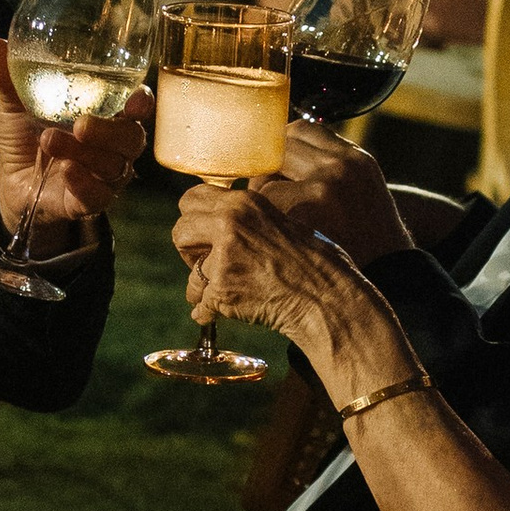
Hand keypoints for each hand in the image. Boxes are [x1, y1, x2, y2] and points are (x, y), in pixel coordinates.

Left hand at [0, 37, 147, 243]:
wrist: (11, 183)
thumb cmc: (25, 136)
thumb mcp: (15, 106)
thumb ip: (8, 78)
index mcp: (105, 114)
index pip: (137, 107)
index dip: (142, 102)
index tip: (136, 97)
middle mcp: (111, 145)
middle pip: (133, 138)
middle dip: (111, 131)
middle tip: (81, 124)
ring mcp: (104, 175)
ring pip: (114, 166)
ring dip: (84, 153)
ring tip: (49, 140)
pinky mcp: (89, 201)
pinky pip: (99, 195)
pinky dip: (84, 182)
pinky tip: (66, 170)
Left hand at [171, 181, 352, 352]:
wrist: (328, 298)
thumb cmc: (317, 264)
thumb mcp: (282, 223)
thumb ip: (248, 220)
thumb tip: (218, 226)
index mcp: (245, 203)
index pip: (192, 198)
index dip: (195, 218)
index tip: (205, 234)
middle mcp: (230, 223)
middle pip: (180, 230)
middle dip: (189, 250)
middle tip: (209, 264)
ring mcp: (225, 257)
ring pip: (190, 273)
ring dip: (201, 287)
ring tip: (224, 293)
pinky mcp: (223, 289)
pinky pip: (200, 305)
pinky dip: (210, 313)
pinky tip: (225, 312)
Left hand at [249, 124, 412, 263]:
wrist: (395, 274)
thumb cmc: (371, 241)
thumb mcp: (360, 192)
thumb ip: (329, 171)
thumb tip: (277, 160)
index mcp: (355, 158)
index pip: (303, 130)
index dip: (281, 147)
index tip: (274, 168)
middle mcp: (343, 163)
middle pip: (282, 146)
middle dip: (266, 169)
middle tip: (264, 198)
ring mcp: (326, 182)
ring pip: (268, 173)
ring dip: (262, 197)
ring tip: (276, 222)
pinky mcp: (309, 206)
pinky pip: (266, 201)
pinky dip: (265, 218)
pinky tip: (279, 237)